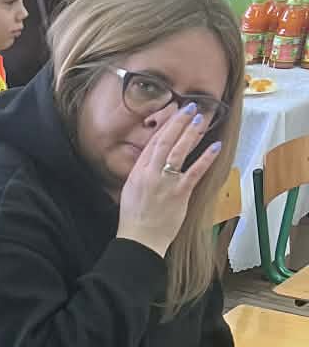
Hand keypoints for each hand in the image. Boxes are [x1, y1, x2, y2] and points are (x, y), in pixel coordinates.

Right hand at [116, 104, 224, 257]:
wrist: (139, 240)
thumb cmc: (134, 219)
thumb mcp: (130, 191)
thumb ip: (141, 174)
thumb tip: (151, 161)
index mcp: (138, 172)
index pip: (152, 143)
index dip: (165, 126)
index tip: (174, 113)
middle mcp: (150, 174)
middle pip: (165, 141)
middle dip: (178, 122)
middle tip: (190, 107)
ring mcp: (165, 183)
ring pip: (179, 152)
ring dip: (191, 133)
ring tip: (201, 119)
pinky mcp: (179, 194)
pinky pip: (195, 172)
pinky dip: (205, 158)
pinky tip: (215, 146)